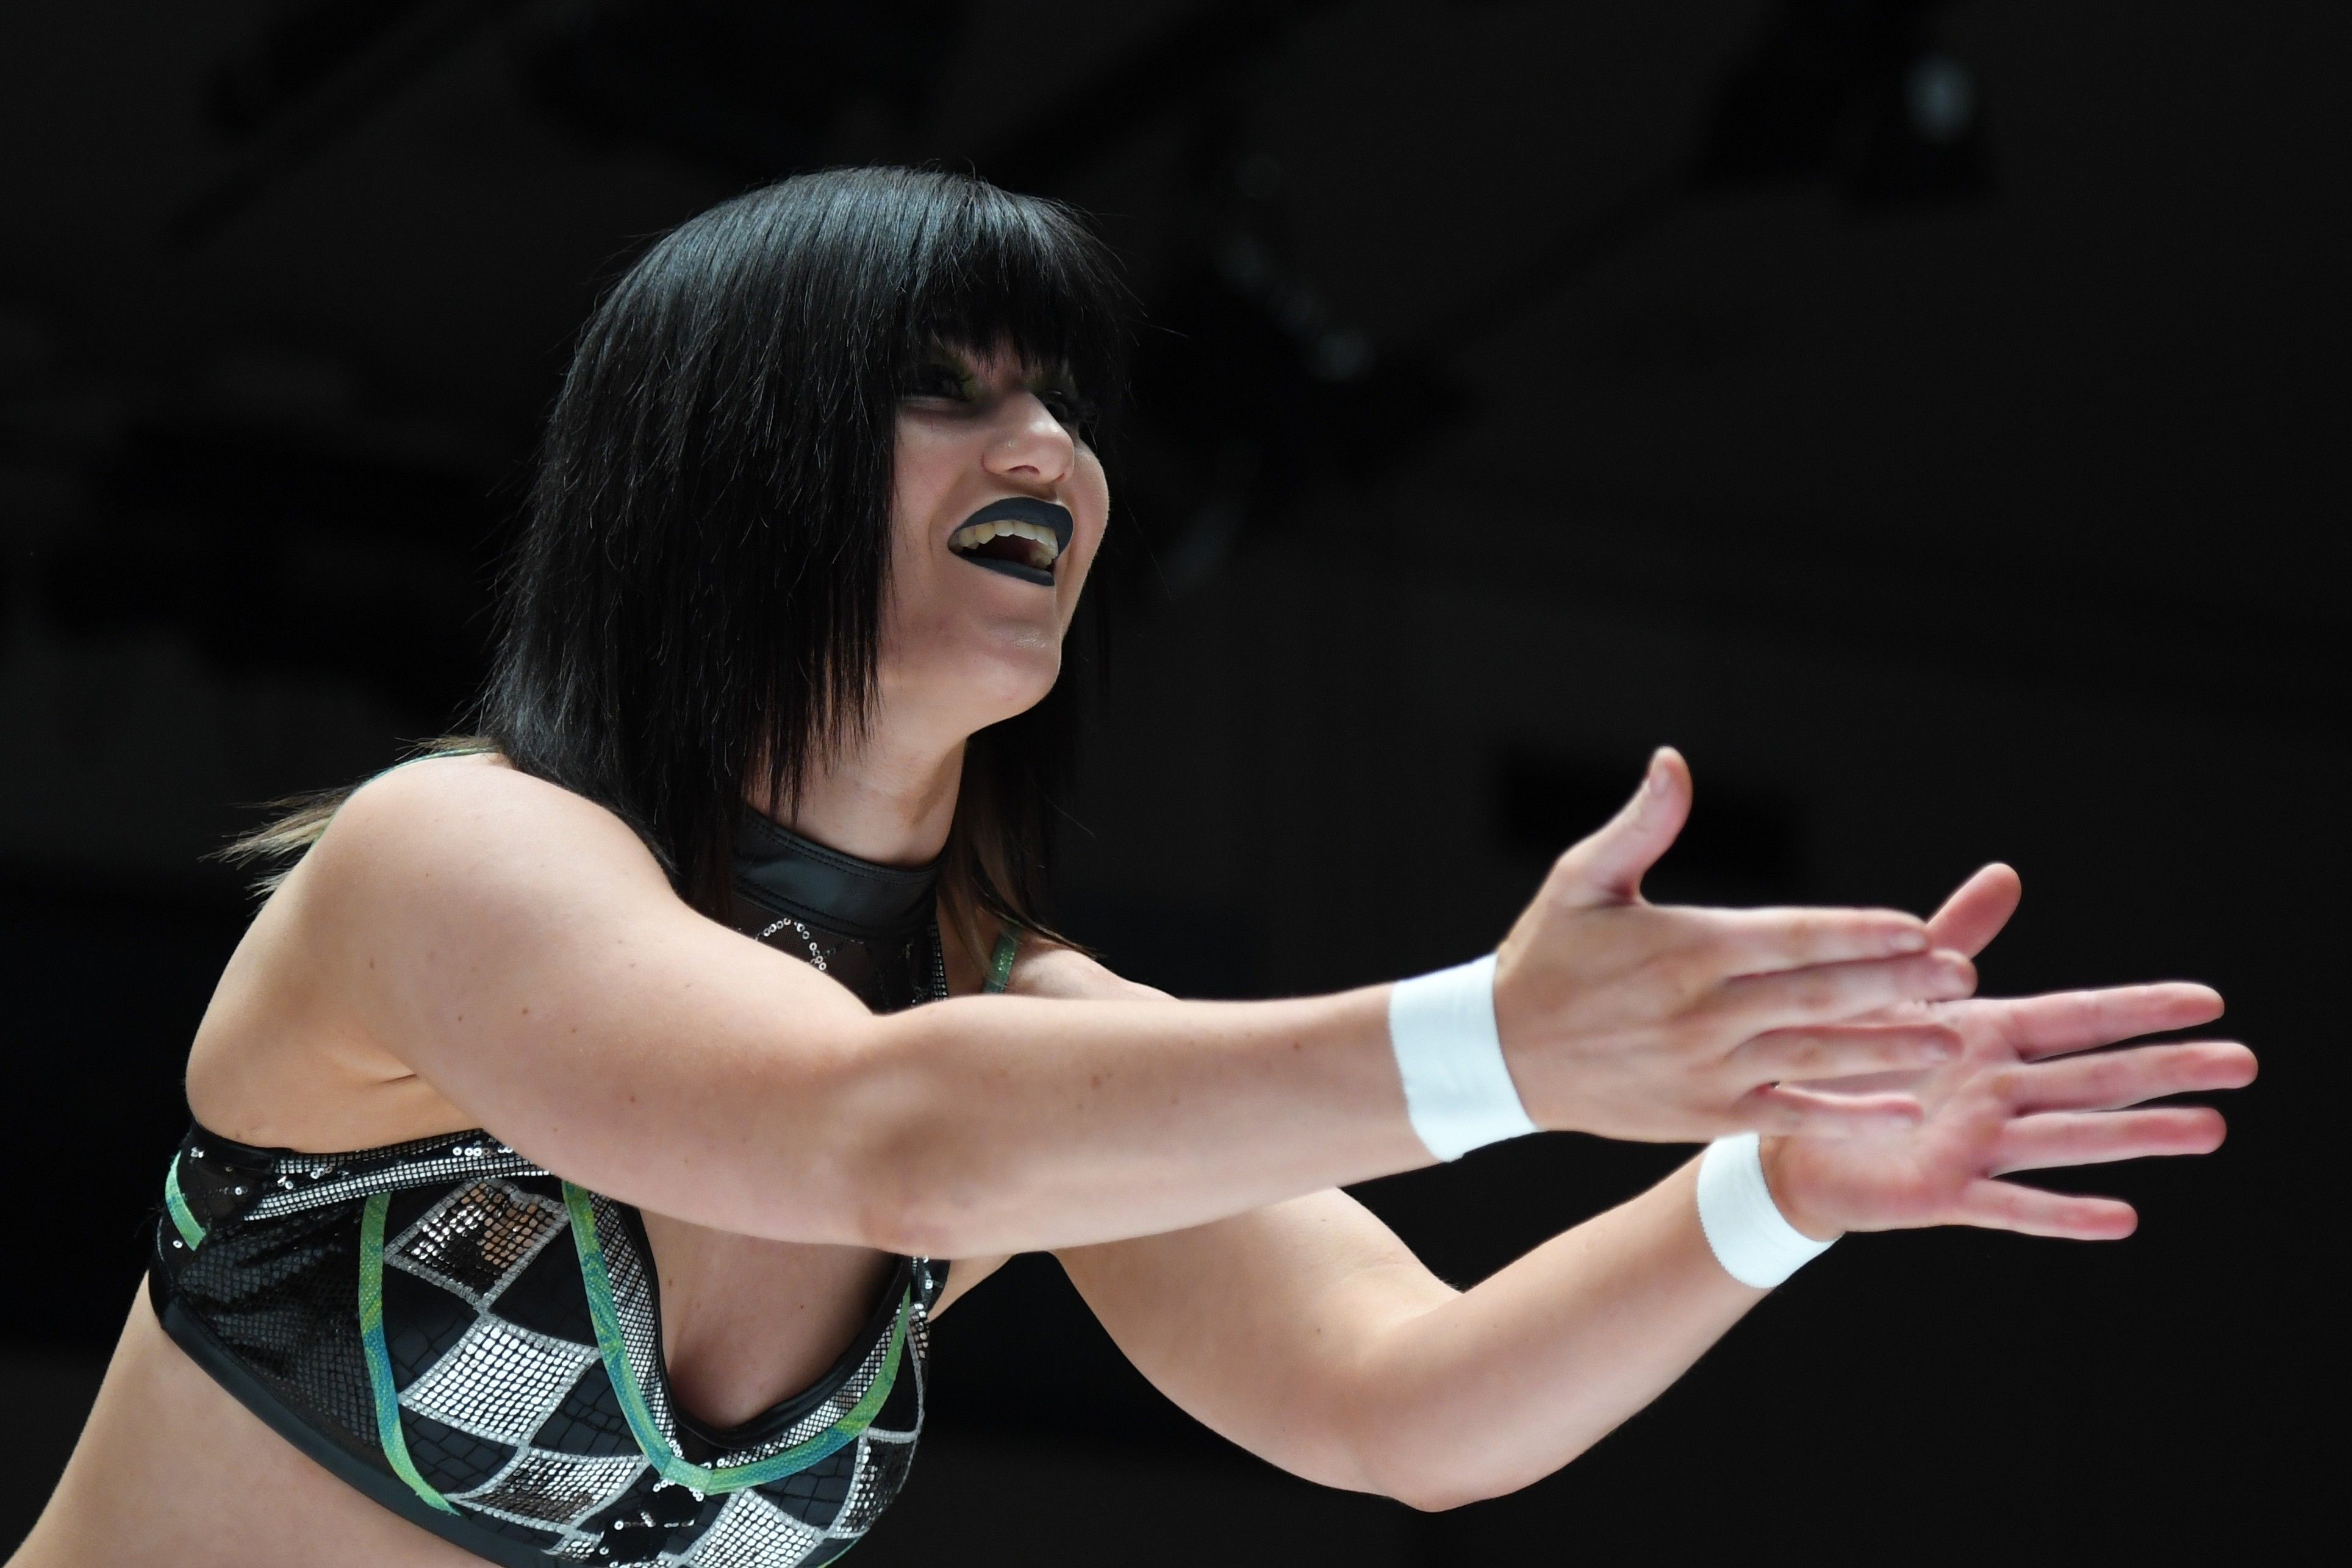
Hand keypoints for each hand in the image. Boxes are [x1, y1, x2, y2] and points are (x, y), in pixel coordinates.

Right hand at [1493, 749, 1978, 1142]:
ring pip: (1813, 1057)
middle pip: (1817, 996)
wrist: (1501, 1056)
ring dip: (1886, 1050)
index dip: (1857, 934)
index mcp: (1684, 947)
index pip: (1790, 938)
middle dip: (1895, 985)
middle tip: (1961, 975)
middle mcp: (1702, 1011)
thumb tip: (1673, 762)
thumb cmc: (1547, 957)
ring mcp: (1706, 1068)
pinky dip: (1843, 1116)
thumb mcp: (1581, 879)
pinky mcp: (1703, 1113)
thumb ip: (1640, 824)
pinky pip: (1786, 1115)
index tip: (1917, 928)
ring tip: (1949, 1042)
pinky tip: (1899, 1112)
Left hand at [1760, 864, 2257, 1239]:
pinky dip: (2062, 1213)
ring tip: (2209, 1128)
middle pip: (2095, 1077)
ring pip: (2069, 1137)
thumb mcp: (1896, 987)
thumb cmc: (1847, 1054)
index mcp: (1990, 1038)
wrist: (1787, 1135)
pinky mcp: (1944, 1193)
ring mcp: (1977, 1144)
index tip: (2209, 1002)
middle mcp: (1997, 1093)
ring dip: (2137, 1136)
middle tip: (2243, 1064)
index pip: (2079, 1018)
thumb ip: (1952, 935)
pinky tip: (2121, 1217)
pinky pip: (2009, 1205)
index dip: (2141, 1009)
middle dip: (2167, 1069)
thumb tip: (2007, 873)